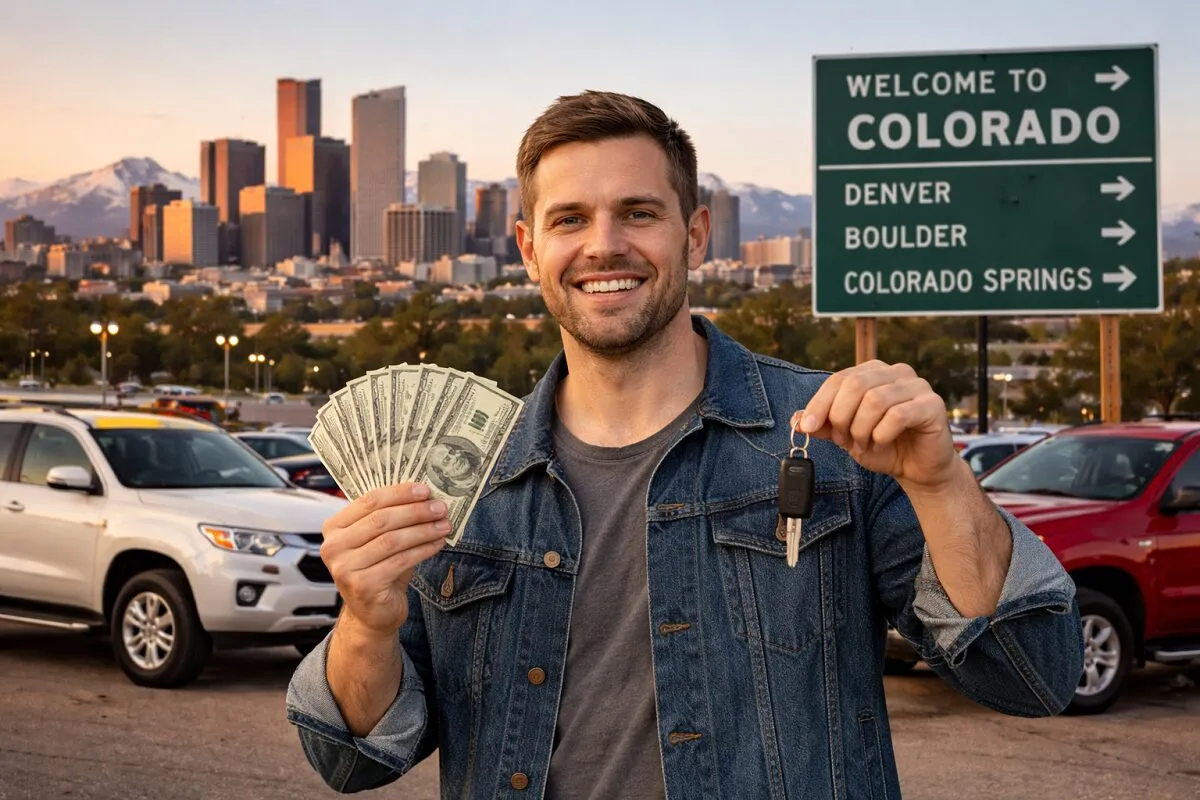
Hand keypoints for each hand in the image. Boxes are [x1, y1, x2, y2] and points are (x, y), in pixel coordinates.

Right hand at [320, 483, 451, 636]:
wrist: (372, 612)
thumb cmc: (378, 570)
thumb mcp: (379, 540)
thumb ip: (392, 517)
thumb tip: (426, 497)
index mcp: (334, 528)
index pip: (368, 501)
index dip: (399, 493)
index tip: (424, 490)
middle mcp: (334, 547)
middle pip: (381, 520)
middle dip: (415, 511)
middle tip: (440, 507)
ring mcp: (346, 568)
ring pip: (392, 540)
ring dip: (423, 530)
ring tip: (444, 525)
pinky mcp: (363, 586)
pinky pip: (400, 561)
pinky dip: (423, 550)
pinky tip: (437, 543)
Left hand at [795, 360, 957, 489]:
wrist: (918, 469)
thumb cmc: (883, 446)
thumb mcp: (846, 436)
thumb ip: (823, 425)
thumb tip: (796, 418)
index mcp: (873, 372)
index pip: (838, 379)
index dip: (819, 404)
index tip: (806, 427)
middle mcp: (896, 372)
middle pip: (855, 386)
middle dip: (841, 418)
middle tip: (842, 441)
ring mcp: (917, 386)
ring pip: (875, 400)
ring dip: (861, 430)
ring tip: (862, 445)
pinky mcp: (932, 405)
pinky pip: (897, 415)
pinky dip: (881, 435)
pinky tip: (881, 444)